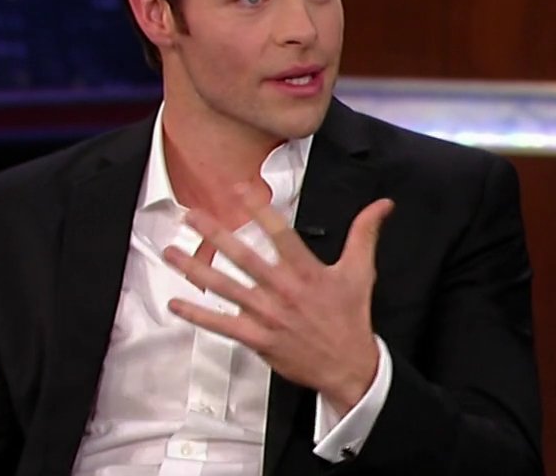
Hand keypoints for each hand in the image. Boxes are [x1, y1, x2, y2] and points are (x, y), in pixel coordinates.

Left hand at [163, 184, 394, 413]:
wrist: (349, 366)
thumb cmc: (351, 317)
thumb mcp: (360, 271)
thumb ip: (365, 234)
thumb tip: (383, 204)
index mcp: (306, 271)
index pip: (279, 233)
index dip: (259, 209)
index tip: (238, 188)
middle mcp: (283, 290)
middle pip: (243, 257)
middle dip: (214, 234)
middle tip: (190, 215)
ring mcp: (267, 315)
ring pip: (225, 287)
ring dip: (195, 268)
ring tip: (171, 251)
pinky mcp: (257, 338)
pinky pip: (221, 324)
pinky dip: (197, 313)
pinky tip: (176, 303)